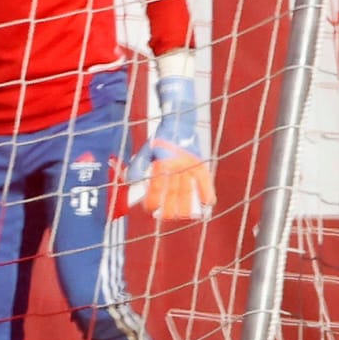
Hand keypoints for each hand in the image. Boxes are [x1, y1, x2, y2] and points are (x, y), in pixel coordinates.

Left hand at [127, 76, 216, 220]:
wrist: (179, 122)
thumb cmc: (161, 138)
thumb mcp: (145, 150)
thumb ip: (137, 166)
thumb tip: (130, 182)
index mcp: (161, 161)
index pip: (157, 188)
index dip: (153, 201)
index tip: (150, 209)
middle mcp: (176, 165)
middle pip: (173, 192)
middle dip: (169, 208)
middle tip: (164, 217)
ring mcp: (189, 165)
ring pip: (188, 189)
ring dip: (186, 206)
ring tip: (183, 216)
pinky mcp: (200, 163)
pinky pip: (205, 180)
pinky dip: (207, 192)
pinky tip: (208, 204)